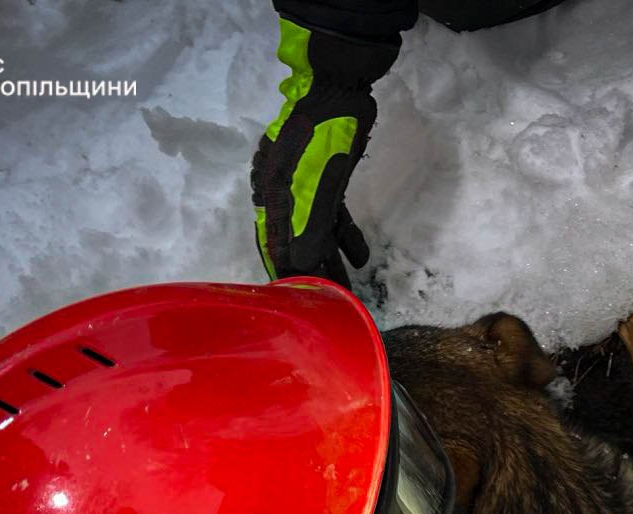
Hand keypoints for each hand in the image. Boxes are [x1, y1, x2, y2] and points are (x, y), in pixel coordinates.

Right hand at [251, 20, 377, 285]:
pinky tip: (361, 257)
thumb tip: (302, 271)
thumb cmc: (323, 135)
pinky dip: (346, 236)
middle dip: (313, 276)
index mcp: (271, 196)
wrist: (339, 86)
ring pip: (317, 234)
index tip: (295, 305)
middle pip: (297, 245)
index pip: (275, 247)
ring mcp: (304, 186)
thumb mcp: (314, 187)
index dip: (285, 276)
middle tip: (329, 309)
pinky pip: (333, 216)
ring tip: (349, 293)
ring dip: (333, 261)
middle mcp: (282, 194)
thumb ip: (308, 230)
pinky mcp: (326, 179)